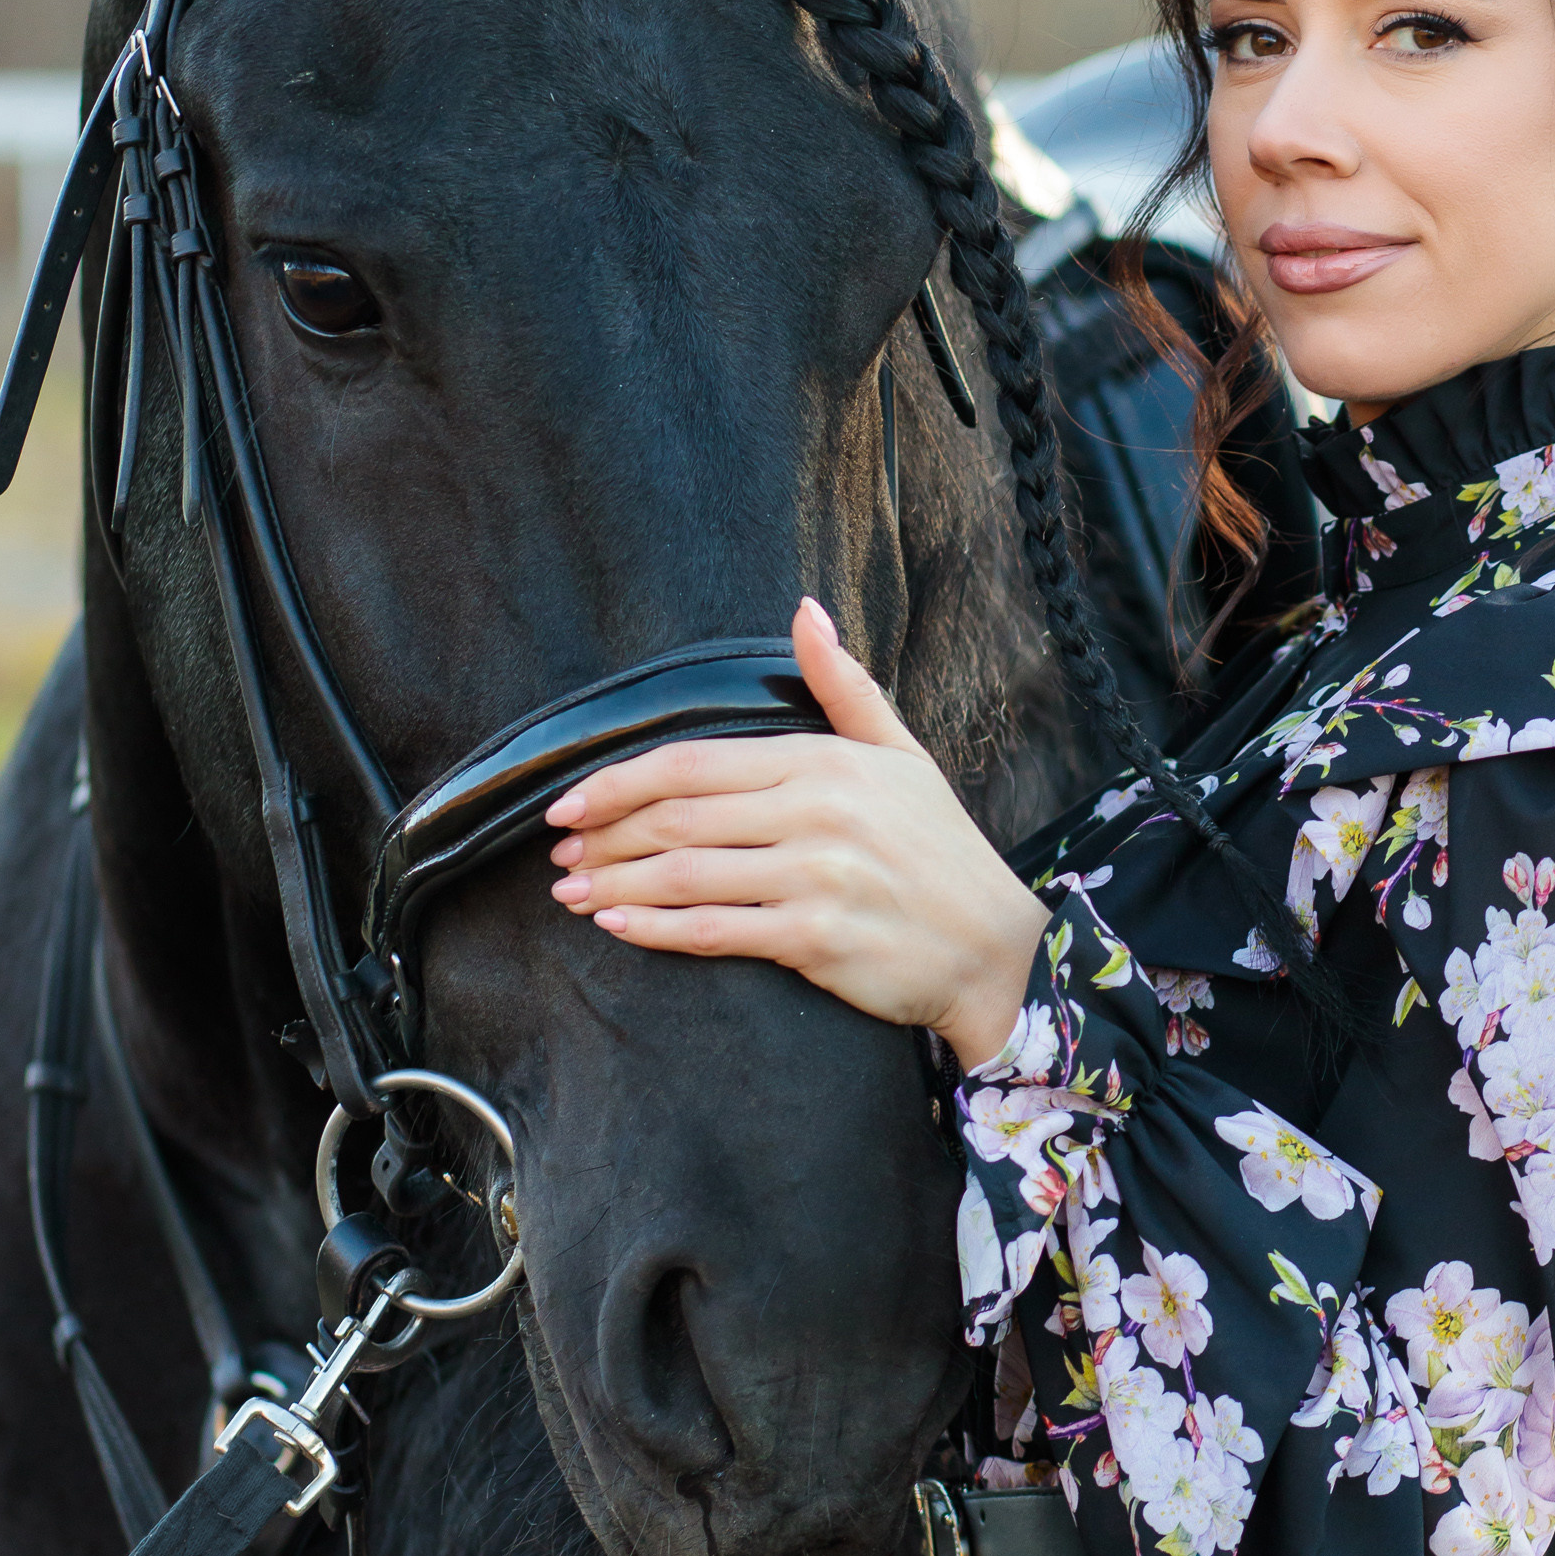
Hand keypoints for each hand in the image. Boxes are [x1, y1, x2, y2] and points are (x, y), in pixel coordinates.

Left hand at [544, 598, 1046, 1069]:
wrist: (996, 946)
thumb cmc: (940, 850)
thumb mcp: (902, 754)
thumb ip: (844, 685)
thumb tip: (805, 609)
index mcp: (825, 761)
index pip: (694, 762)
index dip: (619, 780)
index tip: (569, 799)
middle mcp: (817, 812)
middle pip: (677, 816)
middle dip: (604, 835)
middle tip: (559, 850)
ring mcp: (815, 876)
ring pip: (684, 874)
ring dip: (614, 885)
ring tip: (572, 893)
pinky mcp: (816, 939)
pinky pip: (714, 932)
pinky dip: (655, 931)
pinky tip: (617, 928)